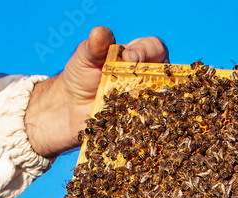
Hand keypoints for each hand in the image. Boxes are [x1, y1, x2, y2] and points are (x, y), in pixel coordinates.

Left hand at [24, 26, 167, 157]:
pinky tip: (137, 125)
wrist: (71, 107)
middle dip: (157, 75)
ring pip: (163, 100)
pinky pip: (152, 123)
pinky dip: (148, 125)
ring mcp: (148, 100)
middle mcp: (149, 76)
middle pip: (166, 73)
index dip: (146, 51)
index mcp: (138, 54)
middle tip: (138, 81)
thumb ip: (93, 46)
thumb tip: (99, 32)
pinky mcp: (142, 121)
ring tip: (138, 104)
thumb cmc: (80, 76)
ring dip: (154, 102)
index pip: (154, 48)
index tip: (130, 57)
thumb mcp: (84, 58)